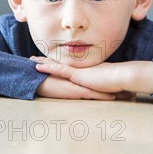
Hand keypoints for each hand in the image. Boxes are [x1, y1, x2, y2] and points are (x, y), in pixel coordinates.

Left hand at [34, 58, 152, 94]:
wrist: (121, 77)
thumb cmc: (117, 83)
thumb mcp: (107, 87)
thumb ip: (104, 89)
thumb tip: (108, 95)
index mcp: (84, 72)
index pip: (68, 67)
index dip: (57, 64)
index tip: (48, 62)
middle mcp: (79, 69)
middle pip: (59, 64)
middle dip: (46, 61)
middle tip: (33, 59)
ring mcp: (77, 71)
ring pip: (56, 65)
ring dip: (43, 62)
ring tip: (30, 60)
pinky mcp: (76, 75)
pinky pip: (58, 70)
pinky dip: (47, 67)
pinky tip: (37, 67)